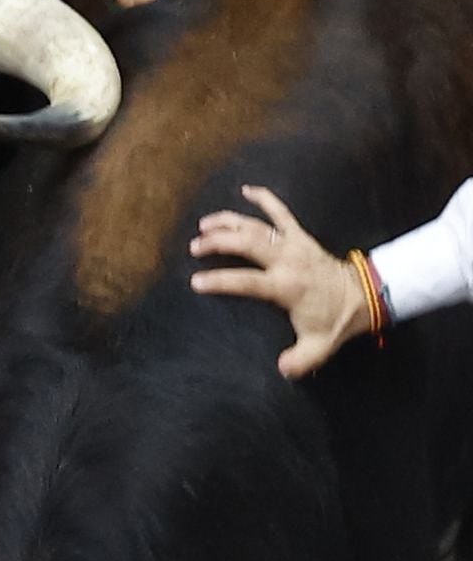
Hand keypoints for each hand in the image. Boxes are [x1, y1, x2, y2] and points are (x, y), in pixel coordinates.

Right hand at [189, 184, 369, 378]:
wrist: (364, 295)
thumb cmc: (336, 320)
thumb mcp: (319, 346)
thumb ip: (300, 361)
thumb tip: (282, 370)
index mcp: (287, 286)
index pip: (246, 281)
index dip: (220, 281)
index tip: (196, 282)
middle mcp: (287, 260)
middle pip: (247, 243)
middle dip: (218, 242)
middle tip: (195, 246)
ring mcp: (294, 244)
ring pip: (256, 225)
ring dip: (229, 221)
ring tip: (205, 224)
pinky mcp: (300, 236)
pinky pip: (281, 212)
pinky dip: (264, 199)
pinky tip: (247, 190)